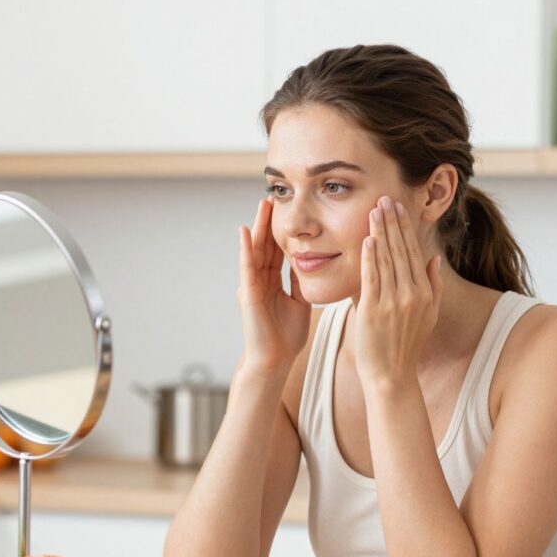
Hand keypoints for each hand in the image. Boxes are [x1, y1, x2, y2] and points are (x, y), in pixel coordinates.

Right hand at [237, 197, 310, 372]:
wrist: (275, 360)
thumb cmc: (286, 336)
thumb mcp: (300, 302)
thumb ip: (301, 283)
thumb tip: (312, 264)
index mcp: (273, 282)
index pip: (277, 250)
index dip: (282, 230)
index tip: (288, 209)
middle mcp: (260, 280)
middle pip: (265, 244)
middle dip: (269, 221)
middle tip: (273, 196)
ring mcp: (252, 285)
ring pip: (255, 250)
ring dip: (257, 226)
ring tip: (261, 204)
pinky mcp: (248, 293)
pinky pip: (246, 267)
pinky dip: (245, 249)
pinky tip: (244, 232)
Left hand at [355, 196, 442, 389]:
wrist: (391, 376)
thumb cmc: (406, 346)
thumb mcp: (429, 315)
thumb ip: (433, 285)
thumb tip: (434, 258)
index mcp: (425, 293)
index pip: (414, 252)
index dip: (406, 228)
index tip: (398, 208)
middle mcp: (412, 295)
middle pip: (401, 251)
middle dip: (393, 222)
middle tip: (384, 198)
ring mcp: (393, 302)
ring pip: (387, 259)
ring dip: (381, 232)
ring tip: (375, 211)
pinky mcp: (374, 311)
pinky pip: (372, 278)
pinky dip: (370, 257)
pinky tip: (368, 239)